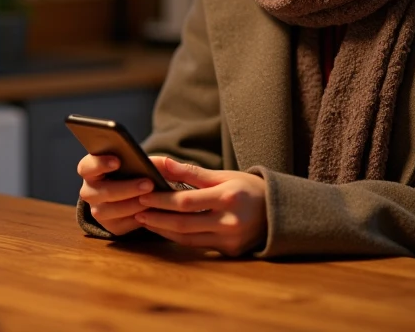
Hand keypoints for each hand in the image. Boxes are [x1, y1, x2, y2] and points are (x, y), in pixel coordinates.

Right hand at [77, 153, 161, 235]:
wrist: (137, 193)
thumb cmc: (135, 172)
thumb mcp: (142, 164)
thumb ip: (152, 161)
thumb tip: (167, 163)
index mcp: (91, 171)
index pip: (86, 166)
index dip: (99, 164)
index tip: (117, 161)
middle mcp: (89, 191)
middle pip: (98, 192)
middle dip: (124, 188)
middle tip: (148, 183)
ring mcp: (97, 210)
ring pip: (106, 211)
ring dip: (130, 205)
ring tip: (151, 200)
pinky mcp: (110, 226)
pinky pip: (119, 225)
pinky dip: (135, 218)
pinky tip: (150, 212)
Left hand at [135, 157, 267, 256]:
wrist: (278, 212)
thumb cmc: (247, 188)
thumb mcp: (222, 175)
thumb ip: (190, 172)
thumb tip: (161, 162)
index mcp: (228, 197)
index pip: (186, 201)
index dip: (161, 200)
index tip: (143, 194)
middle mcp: (229, 221)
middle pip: (183, 223)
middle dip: (156, 217)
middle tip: (136, 209)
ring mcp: (230, 240)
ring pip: (187, 238)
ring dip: (162, 230)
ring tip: (145, 220)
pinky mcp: (229, 251)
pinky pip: (197, 245)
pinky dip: (178, 237)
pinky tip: (164, 230)